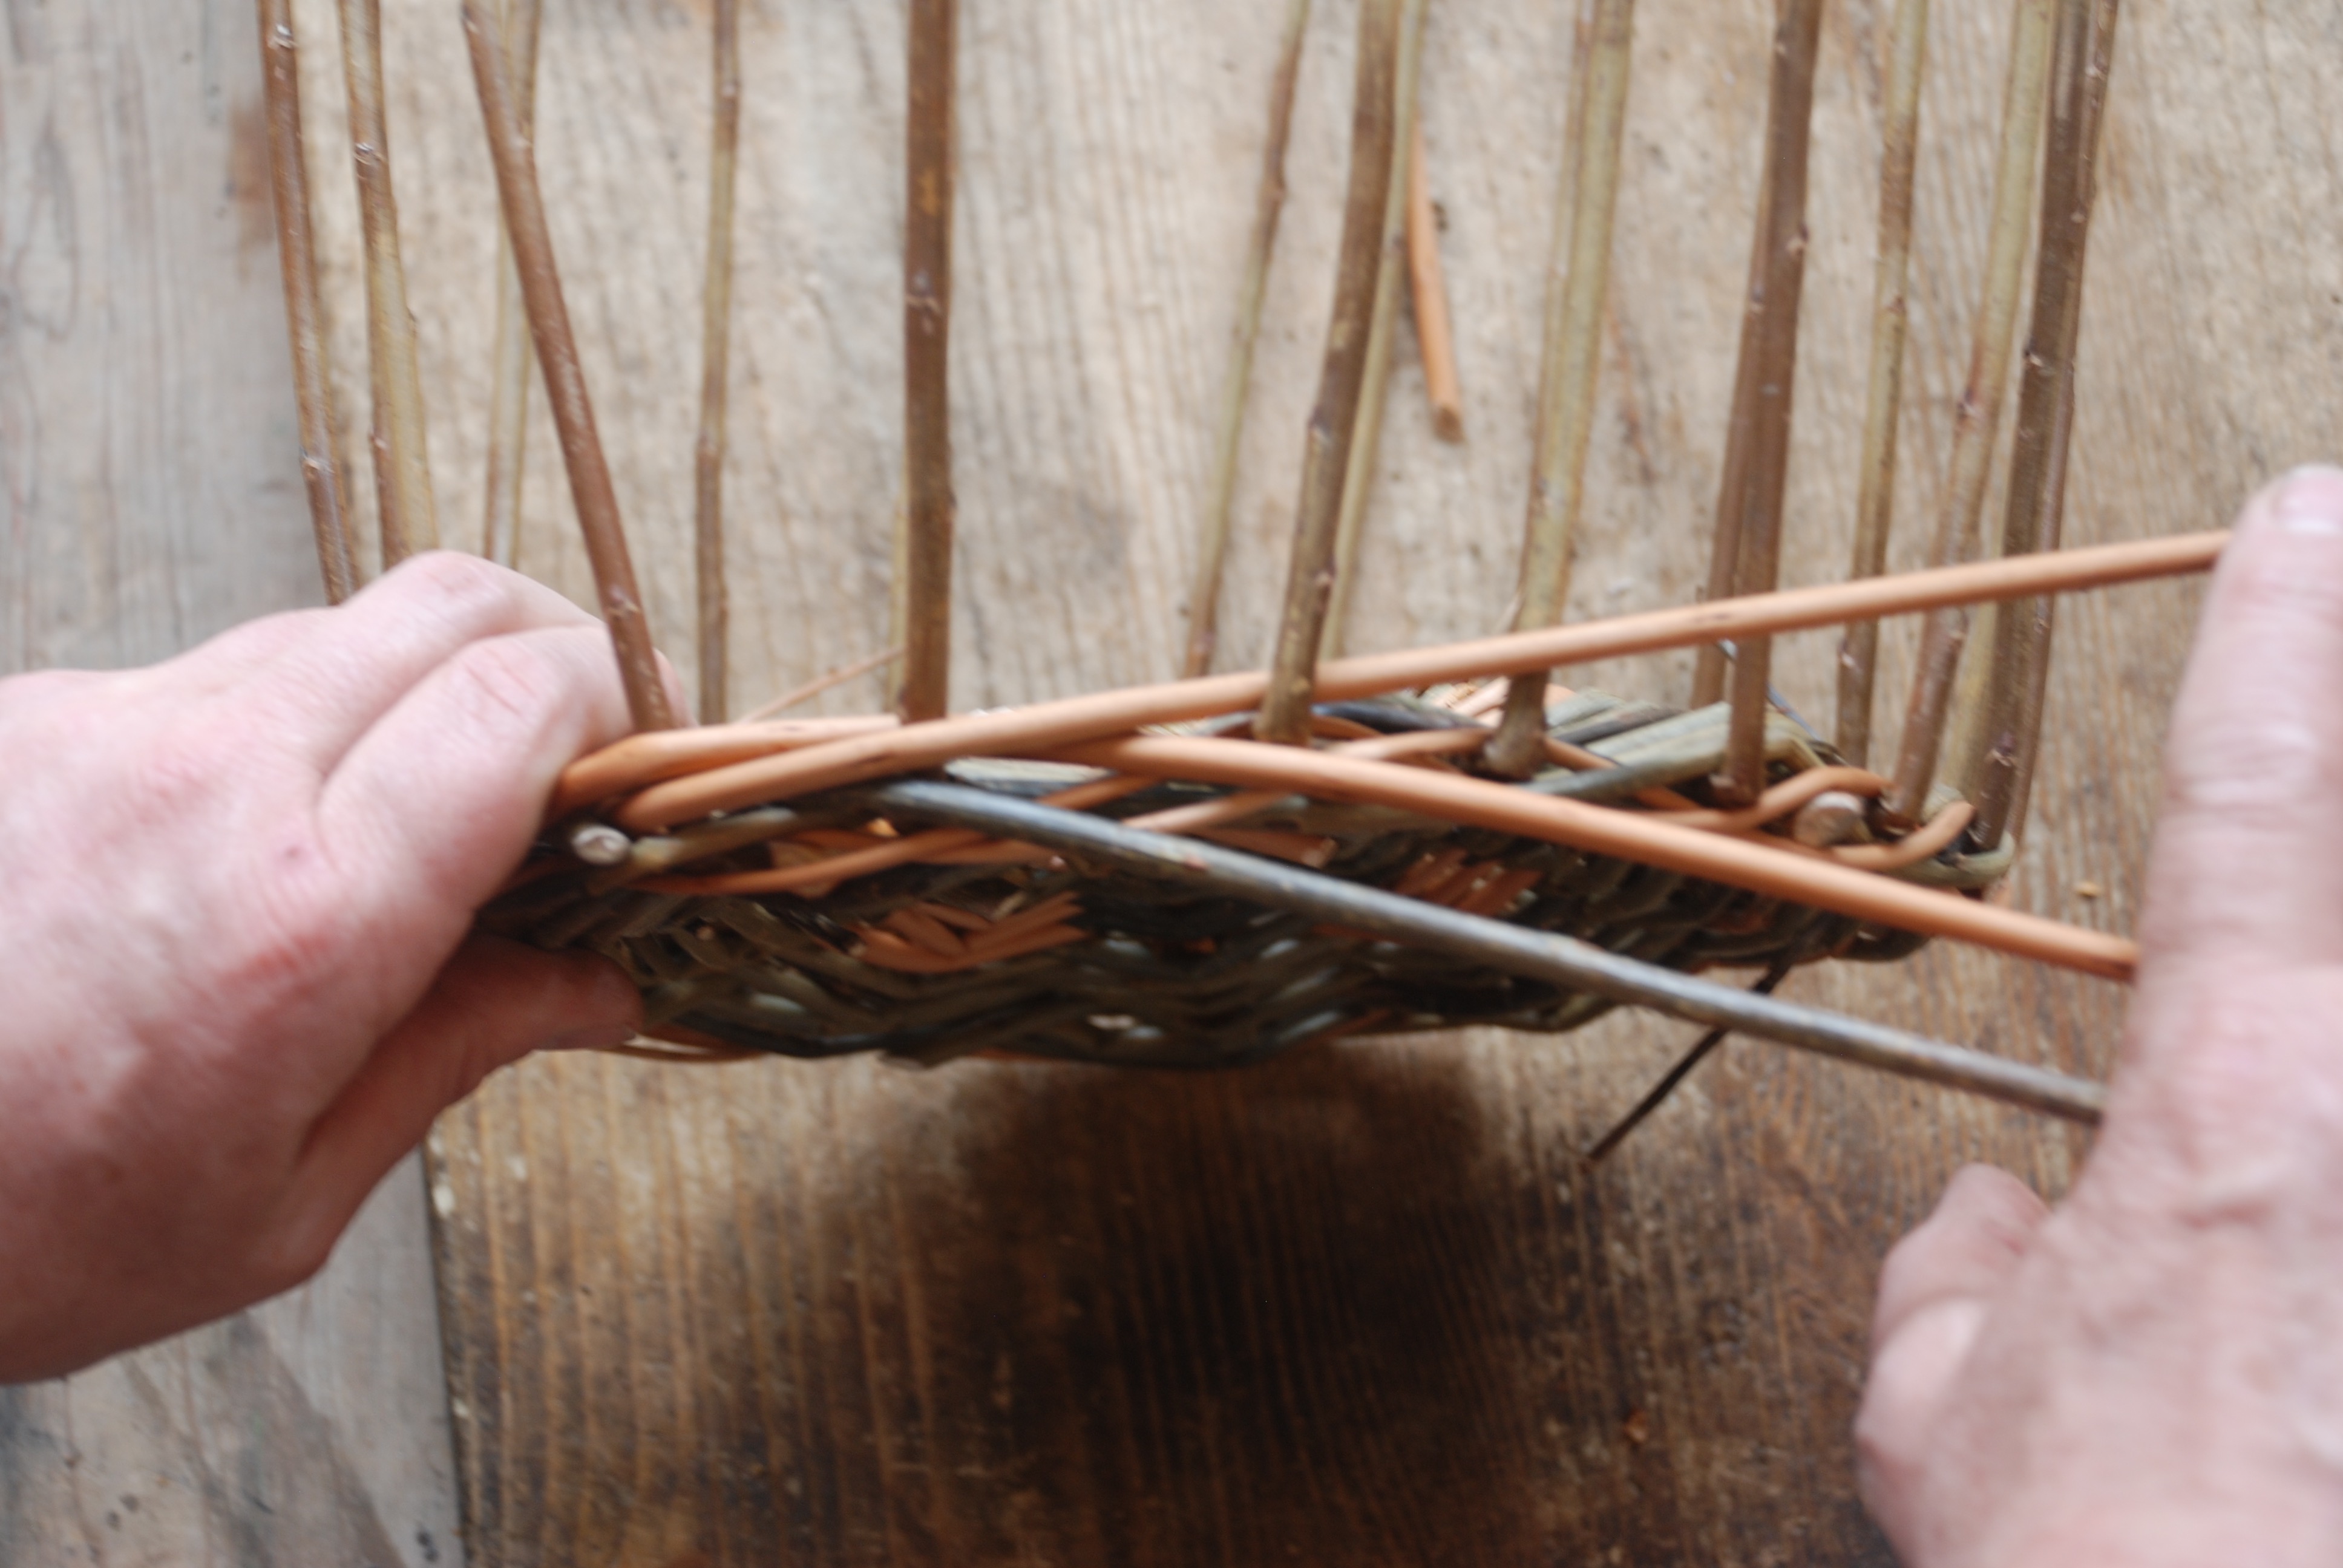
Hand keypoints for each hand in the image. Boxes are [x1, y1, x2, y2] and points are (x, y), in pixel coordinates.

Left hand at [0, 554, 665, 1380]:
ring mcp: (104, 724)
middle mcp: (211, 778)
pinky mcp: (30, 713)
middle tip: (561, 758)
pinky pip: (208, 673)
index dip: (614, 708)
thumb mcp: (279, 1201)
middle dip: (545, 653)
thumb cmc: (19, 1232)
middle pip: (449, 602)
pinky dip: (277, 725)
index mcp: (305, 916)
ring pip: (332, 627)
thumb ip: (456, 1055)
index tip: (626, 780)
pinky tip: (240, 841)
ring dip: (407, 691)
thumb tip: (597, 983)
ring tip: (395, 817)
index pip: (521, 698)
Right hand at [1857, 466, 2342, 1563]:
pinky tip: (2324, 1181)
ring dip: (2341, 921)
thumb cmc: (2113, 1563)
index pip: (2250, 799)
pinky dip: (2335, 1084)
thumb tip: (1993, 1225)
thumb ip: (1955, 1285)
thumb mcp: (1947, 1417)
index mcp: (2231, 1102)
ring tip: (2298, 985)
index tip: (2302, 516)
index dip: (2276, 636)